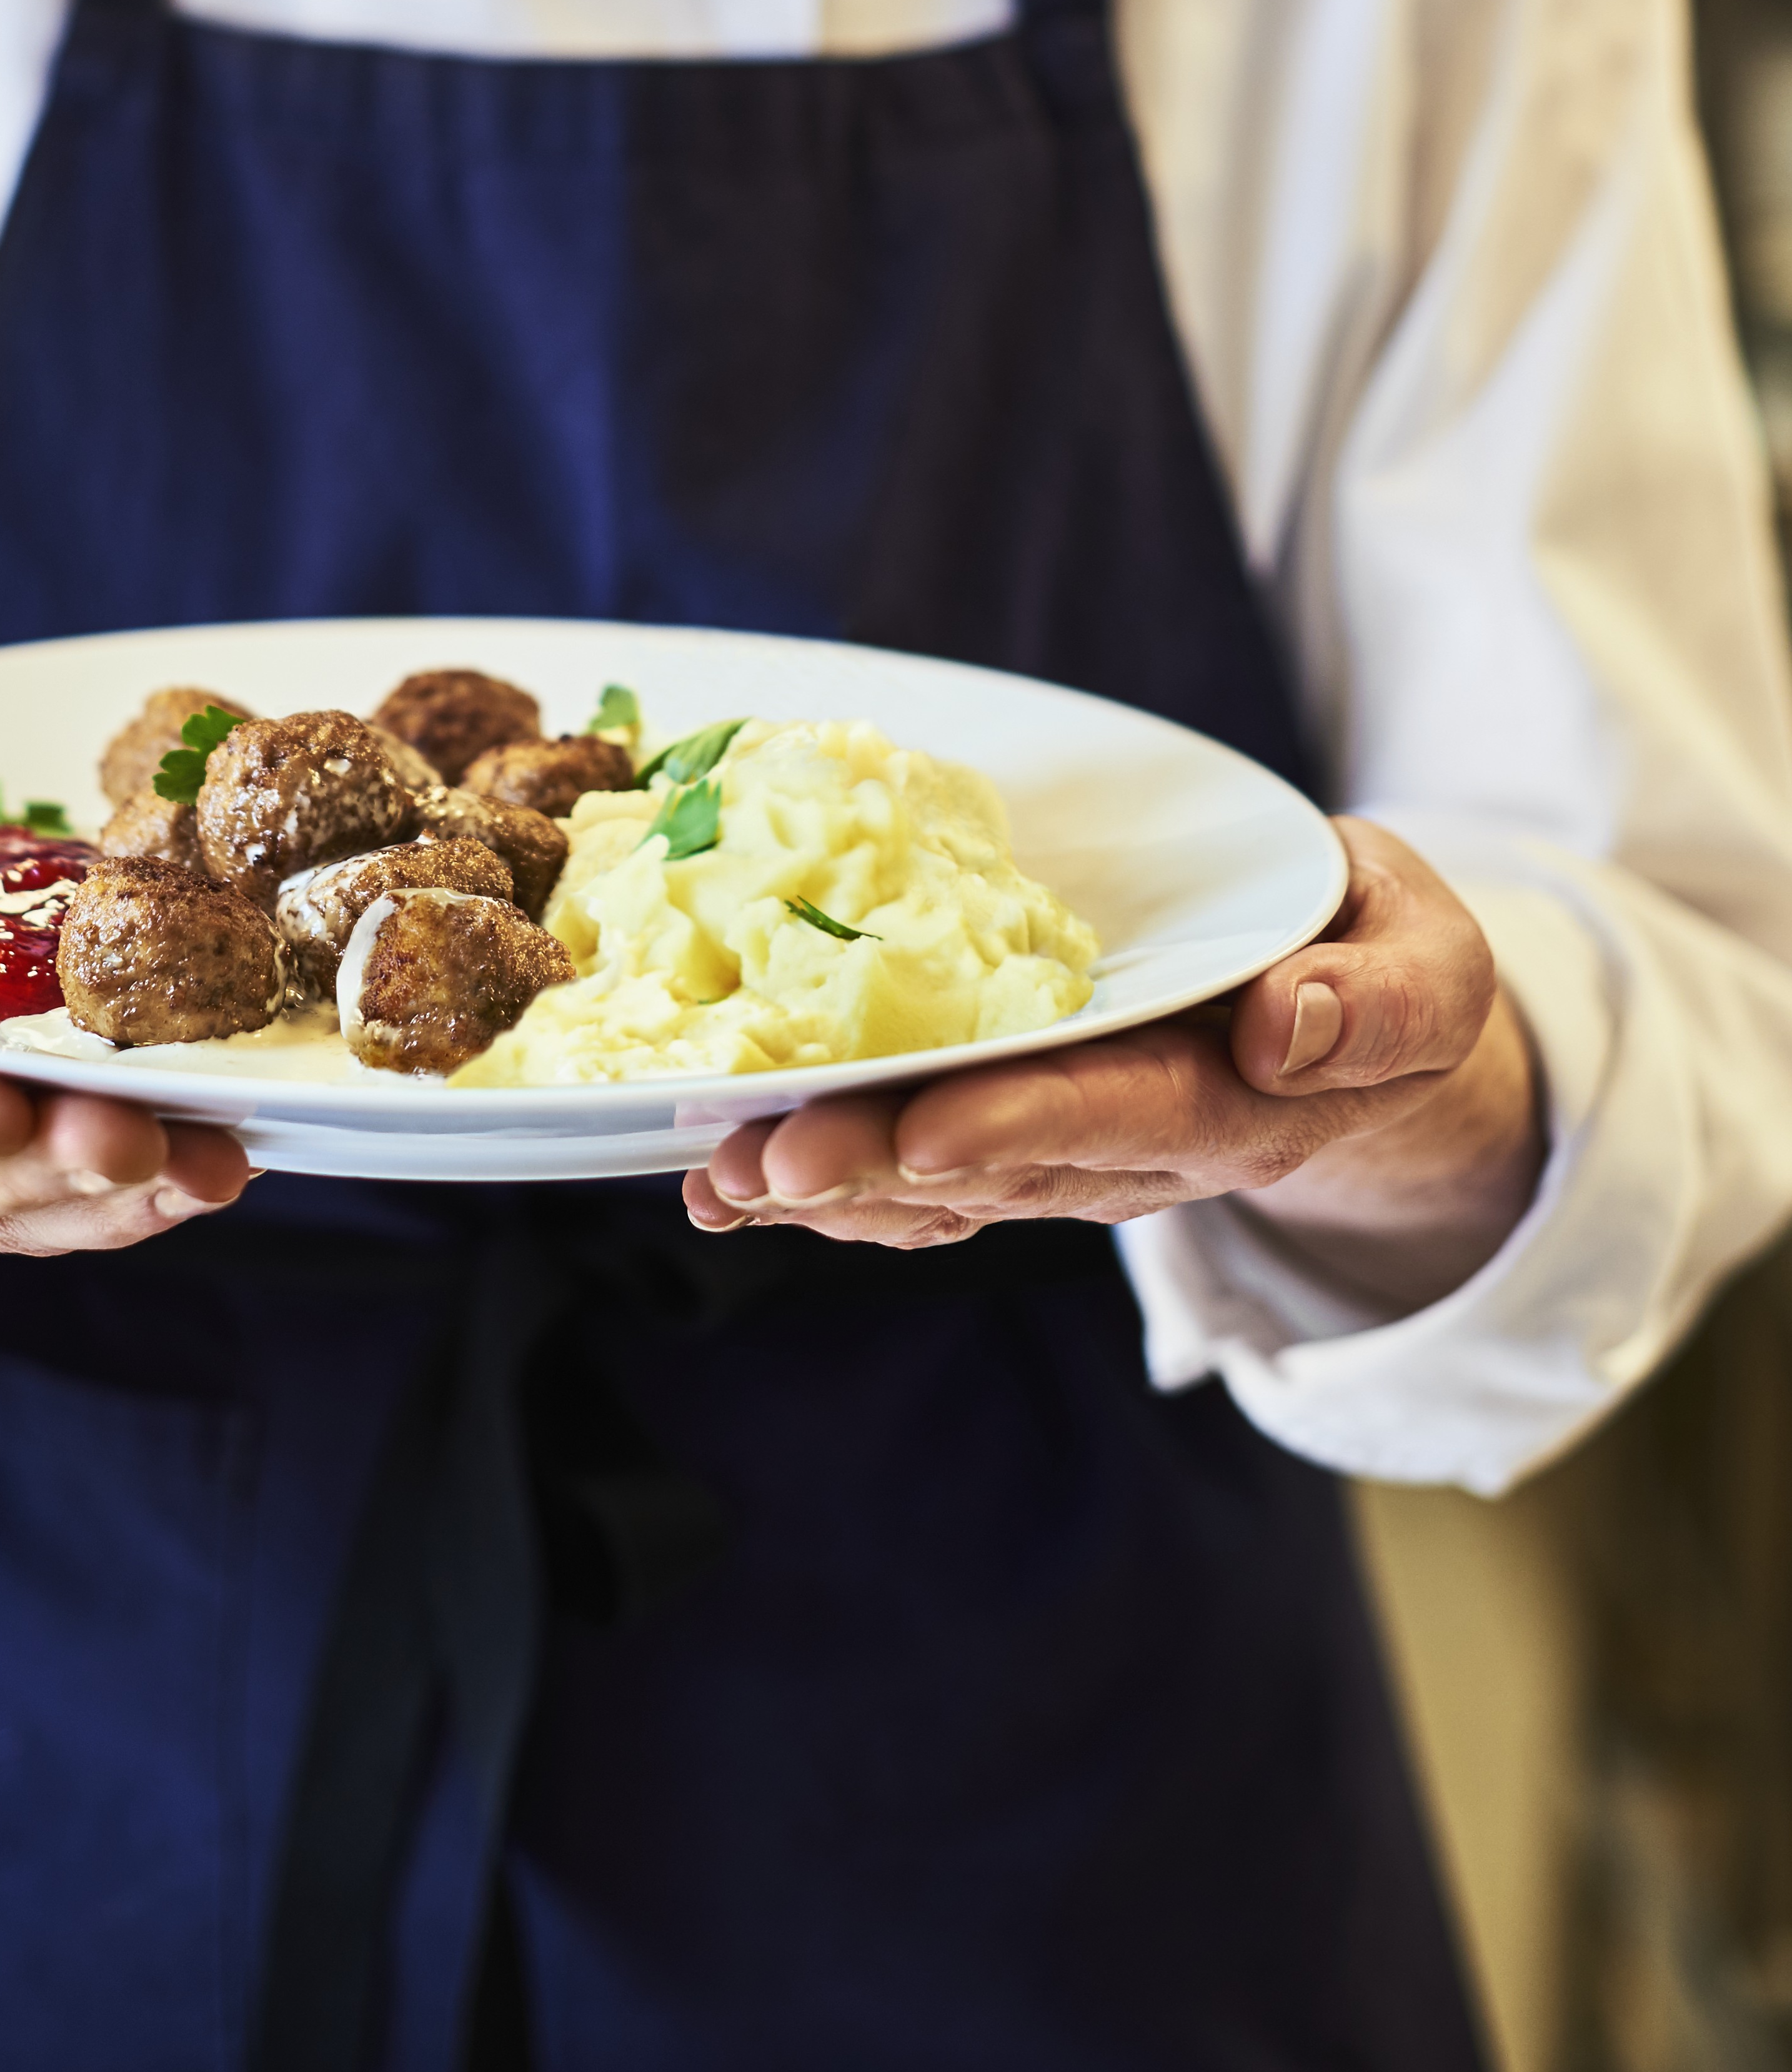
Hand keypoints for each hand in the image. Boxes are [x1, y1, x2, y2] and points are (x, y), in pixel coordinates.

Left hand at [678, 818, 1543, 1316]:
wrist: (1350, 1008)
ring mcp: (1079, 1155)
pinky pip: (926, 1181)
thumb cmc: (1379, 957)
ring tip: (721, 1181)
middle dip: (882, 1166)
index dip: (1024, 1125)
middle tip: (766, 1164)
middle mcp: (1146, 1148)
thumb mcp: (1428, 958)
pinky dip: (831, 1189)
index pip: (1126, 1116)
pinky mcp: (1028, 1141)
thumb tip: (1290, 1030)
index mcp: (1245, 1100)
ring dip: (831, 1191)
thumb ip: (1384, 1000)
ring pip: (946, 1188)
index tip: (925, 1133)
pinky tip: (734, 1186)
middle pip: (1006, 1167)